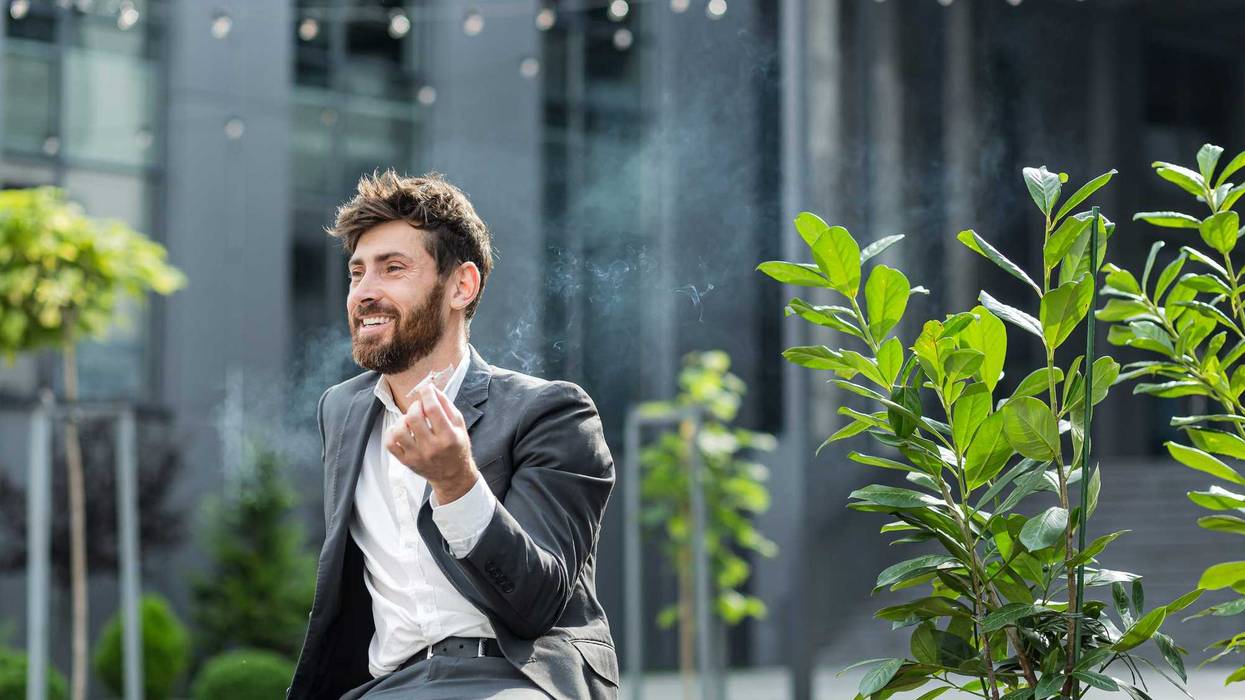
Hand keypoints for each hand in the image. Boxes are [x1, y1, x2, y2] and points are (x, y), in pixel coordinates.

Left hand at [384, 380, 476, 503]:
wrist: (452, 475)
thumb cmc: (457, 447)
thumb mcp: (459, 425)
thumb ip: (446, 405)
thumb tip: (431, 389)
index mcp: (448, 437)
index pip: (433, 409)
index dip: (427, 394)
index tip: (426, 389)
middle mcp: (432, 448)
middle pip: (413, 418)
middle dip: (415, 406)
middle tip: (420, 407)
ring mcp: (417, 456)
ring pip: (399, 431)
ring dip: (403, 419)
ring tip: (411, 420)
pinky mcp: (406, 462)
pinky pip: (390, 444)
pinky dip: (392, 432)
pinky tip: (402, 430)